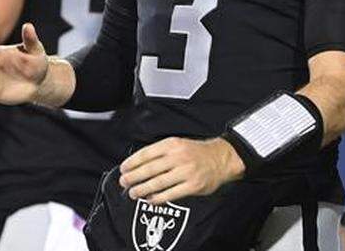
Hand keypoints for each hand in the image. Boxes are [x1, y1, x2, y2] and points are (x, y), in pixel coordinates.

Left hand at [119, 137, 244, 204]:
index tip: (123, 169)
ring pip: (158, 183)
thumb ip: (159, 152)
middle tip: (124, 182)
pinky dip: (158, 198)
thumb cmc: (195, 152)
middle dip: (133, 177)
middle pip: (149, 169)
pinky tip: (150, 199)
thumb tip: (137, 164)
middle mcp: (178, 157)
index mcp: (171, 145)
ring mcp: (186, 172)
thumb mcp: (177, 144)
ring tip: (133, 193)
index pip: (146, 154)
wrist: (220, 158)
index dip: (132, 162)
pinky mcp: (193, 186)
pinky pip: (170, 194)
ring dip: (142, 189)